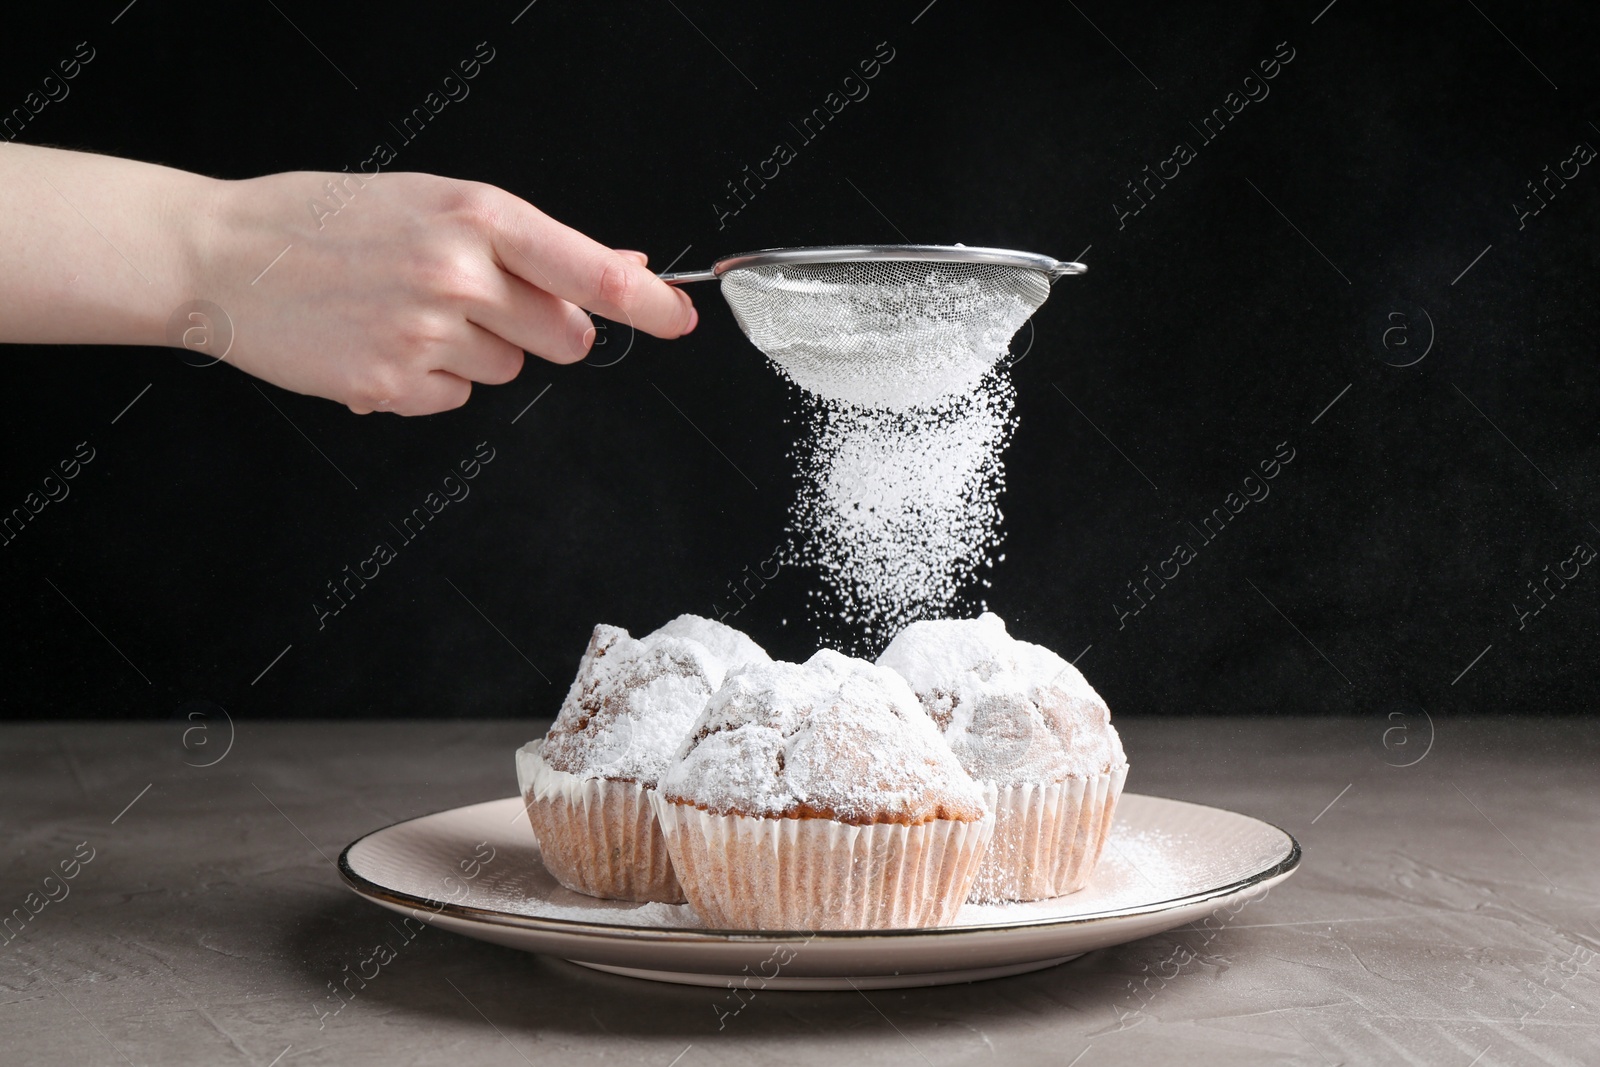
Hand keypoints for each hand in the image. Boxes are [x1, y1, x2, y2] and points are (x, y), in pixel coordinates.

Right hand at [195, 171, 697, 414]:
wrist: (223, 254)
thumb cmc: (329, 222)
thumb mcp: (435, 204)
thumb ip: (530, 244)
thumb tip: (622, 269)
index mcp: (476, 216)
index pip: (592, 274)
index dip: (649, 304)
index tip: (681, 320)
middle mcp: (457, 273)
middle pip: (564, 337)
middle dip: (539, 328)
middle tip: (475, 300)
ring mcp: (425, 333)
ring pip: (509, 370)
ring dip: (476, 351)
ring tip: (407, 312)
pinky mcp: (392, 384)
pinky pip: (455, 399)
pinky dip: (430, 380)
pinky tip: (382, 342)